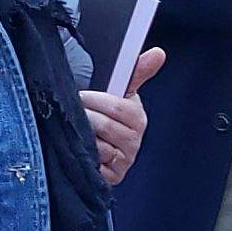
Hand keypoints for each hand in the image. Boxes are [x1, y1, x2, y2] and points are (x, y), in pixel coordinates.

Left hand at [83, 47, 160, 185]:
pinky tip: (80, 149)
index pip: (117, 107)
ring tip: (75, 130)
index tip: (82, 96)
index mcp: (137, 118)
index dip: (95, 100)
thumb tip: (158, 53)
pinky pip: (94, 166)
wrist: (99, 144)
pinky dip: (83, 157)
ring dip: (81, 137)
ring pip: (97, 146)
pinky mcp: (111, 177)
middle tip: (73, 112)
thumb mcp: (121, 92)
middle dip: (84, 117)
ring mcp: (123, 161)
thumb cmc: (109, 114)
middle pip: (104, 125)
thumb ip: (136, 71)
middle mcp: (133, 141)